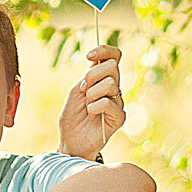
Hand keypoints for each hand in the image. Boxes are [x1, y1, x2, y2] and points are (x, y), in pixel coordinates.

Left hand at [57, 43, 125, 160]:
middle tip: (83, 90)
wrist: (71, 141)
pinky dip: (95, 107)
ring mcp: (118, 102)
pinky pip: (109, 103)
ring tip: (87, 105)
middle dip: (92, 76)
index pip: (113, 56)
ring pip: (111, 83)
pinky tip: (91, 114)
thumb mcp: (75, 91)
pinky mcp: (119, 117)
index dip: (104, 50)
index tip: (88, 56)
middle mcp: (113, 88)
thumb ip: (88, 77)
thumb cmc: (72, 116)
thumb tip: (98, 63)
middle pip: (113, 66)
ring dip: (92, 94)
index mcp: (102, 78)